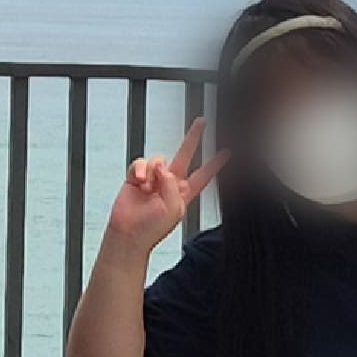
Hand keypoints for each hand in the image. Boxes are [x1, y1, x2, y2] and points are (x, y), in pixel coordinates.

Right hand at [106, 123, 210, 253]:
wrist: (128, 234)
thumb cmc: (151, 228)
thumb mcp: (174, 208)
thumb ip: (172, 184)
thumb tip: (162, 168)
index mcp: (183, 193)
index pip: (204, 175)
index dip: (216, 163)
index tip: (227, 151)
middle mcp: (169, 183)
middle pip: (185, 155)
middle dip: (194, 138)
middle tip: (202, 122)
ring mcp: (153, 179)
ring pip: (158, 160)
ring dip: (153, 171)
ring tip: (147, 187)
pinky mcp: (136, 177)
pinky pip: (141, 163)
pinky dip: (140, 170)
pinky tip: (139, 182)